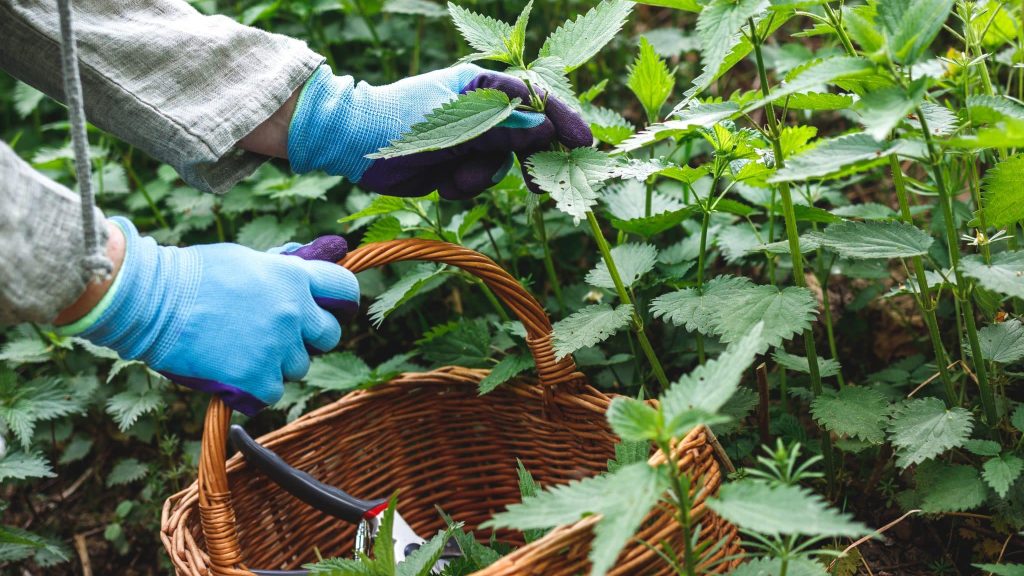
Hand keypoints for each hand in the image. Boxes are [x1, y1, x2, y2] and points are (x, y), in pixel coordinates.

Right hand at [61, 218, 358, 414]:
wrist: (151, 301)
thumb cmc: (191, 275)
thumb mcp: (244, 259)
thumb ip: (279, 270)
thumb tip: (301, 268)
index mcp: (294, 277)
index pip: (344, 288)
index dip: (341, 301)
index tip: (332, 310)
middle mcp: (294, 312)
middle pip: (329, 335)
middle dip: (310, 338)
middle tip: (279, 337)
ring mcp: (278, 347)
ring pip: (298, 367)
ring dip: (277, 363)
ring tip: (241, 349)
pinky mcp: (257, 378)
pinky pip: (272, 392)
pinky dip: (256, 388)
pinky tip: (231, 371)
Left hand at [287, 64, 592, 198]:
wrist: (355, 144)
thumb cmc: (401, 121)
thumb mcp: (455, 125)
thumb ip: (501, 128)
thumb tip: (545, 128)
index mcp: (481, 86)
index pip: (535, 99)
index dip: (562, 120)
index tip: (582, 143)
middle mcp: (480, 110)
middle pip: (526, 135)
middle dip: (530, 160)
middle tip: (544, 185)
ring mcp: (470, 138)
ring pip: (502, 164)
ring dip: (482, 175)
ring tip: (455, 177)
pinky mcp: (457, 163)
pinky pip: (479, 180)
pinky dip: (465, 186)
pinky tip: (443, 183)